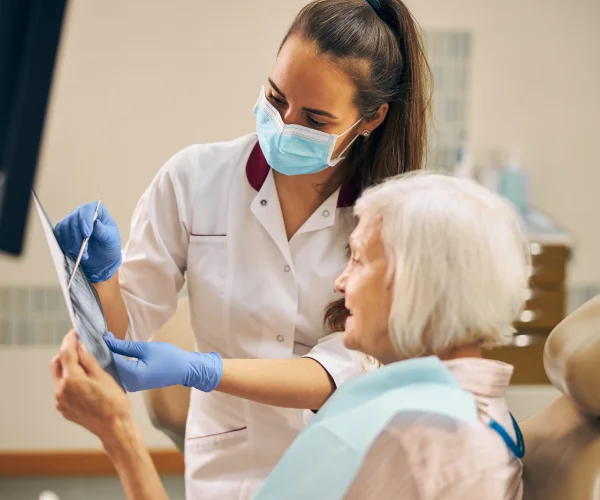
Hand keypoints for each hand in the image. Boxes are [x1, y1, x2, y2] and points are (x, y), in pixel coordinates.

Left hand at [52, 330, 131, 441]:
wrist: (114, 428)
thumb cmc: (114, 402)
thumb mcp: (104, 376)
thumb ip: (88, 360)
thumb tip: (79, 347)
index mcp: (72, 379)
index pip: (66, 352)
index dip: (70, 339)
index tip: (74, 332)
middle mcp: (61, 390)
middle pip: (57, 363)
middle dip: (66, 352)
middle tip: (79, 346)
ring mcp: (60, 400)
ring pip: (58, 377)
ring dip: (67, 367)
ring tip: (83, 365)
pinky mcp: (63, 408)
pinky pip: (62, 389)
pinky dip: (69, 381)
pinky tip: (83, 382)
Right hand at [54, 203, 121, 282]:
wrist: (102, 256)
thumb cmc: (109, 244)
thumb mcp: (111, 238)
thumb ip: (103, 231)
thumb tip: (95, 222)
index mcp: (98, 210)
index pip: (87, 209)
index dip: (85, 221)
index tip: (87, 234)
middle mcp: (83, 212)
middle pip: (73, 219)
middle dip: (78, 237)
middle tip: (84, 251)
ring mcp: (72, 219)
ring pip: (64, 227)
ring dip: (71, 243)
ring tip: (82, 254)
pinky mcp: (64, 229)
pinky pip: (58, 233)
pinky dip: (64, 244)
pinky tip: (73, 252)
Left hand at [104, 333, 222, 392]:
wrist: (185, 370)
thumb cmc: (169, 357)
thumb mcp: (146, 348)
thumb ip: (124, 346)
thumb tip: (107, 341)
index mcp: (132, 375)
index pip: (111, 359)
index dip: (104, 347)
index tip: (99, 336)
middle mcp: (129, 384)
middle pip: (109, 367)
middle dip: (104, 353)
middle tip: (101, 338)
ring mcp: (131, 386)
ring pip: (113, 371)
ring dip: (109, 357)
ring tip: (106, 344)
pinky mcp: (133, 385)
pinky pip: (119, 373)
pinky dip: (116, 363)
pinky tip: (114, 353)